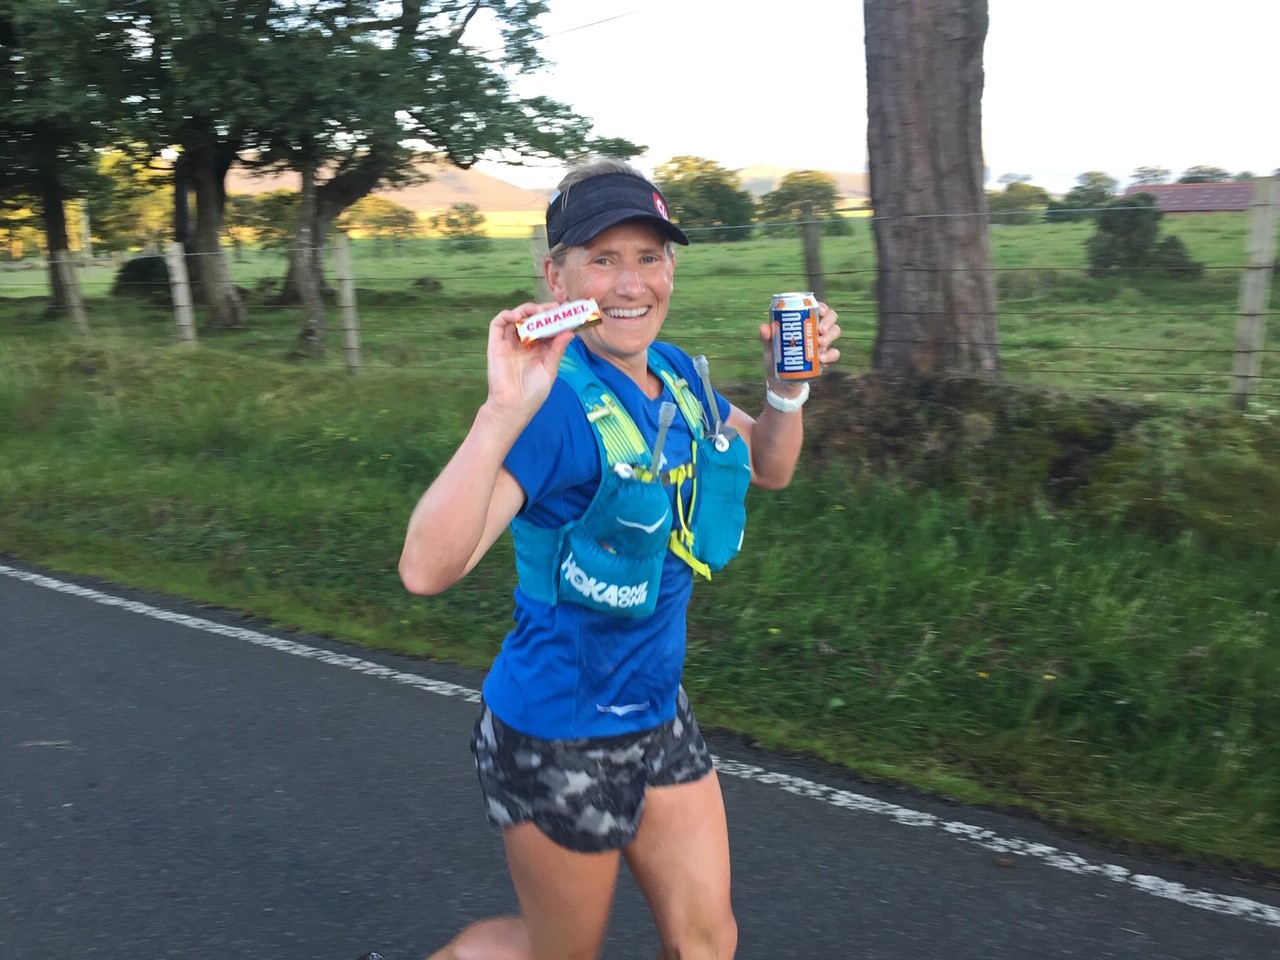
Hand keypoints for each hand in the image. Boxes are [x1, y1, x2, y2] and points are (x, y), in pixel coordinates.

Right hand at [484, 302, 575, 418]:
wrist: (514, 405)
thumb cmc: (533, 392)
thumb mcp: (550, 369)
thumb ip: (557, 349)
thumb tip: (570, 332)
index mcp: (538, 349)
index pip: (546, 328)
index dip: (554, 319)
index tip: (565, 312)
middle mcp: (523, 343)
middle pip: (531, 320)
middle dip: (542, 311)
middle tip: (553, 308)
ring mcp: (509, 342)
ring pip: (516, 318)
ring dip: (526, 310)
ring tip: (537, 310)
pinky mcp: (496, 343)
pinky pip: (498, 324)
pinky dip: (506, 315)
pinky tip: (518, 316)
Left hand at [756, 301, 842, 394]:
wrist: (783, 379)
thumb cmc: (777, 357)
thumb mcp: (770, 347)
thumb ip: (766, 337)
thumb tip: (764, 327)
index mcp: (805, 321)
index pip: (817, 308)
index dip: (822, 307)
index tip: (819, 311)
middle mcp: (817, 329)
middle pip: (831, 317)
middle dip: (828, 322)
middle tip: (820, 330)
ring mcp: (823, 343)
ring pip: (835, 332)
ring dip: (830, 337)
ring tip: (820, 344)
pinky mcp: (826, 357)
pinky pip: (834, 353)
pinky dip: (830, 355)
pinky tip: (821, 358)